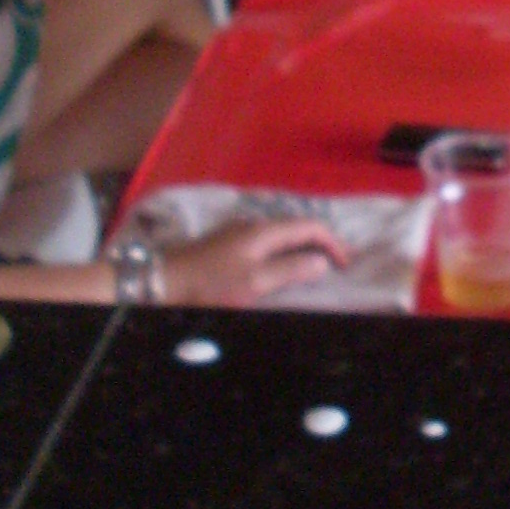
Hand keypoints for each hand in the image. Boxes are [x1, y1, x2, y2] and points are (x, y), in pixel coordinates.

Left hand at [158, 216, 346, 307]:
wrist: (163, 283)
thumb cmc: (211, 284)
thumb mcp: (255, 281)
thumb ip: (291, 269)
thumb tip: (322, 261)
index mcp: (264, 229)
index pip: (310, 226)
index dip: (333, 242)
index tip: (346, 265)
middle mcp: (254, 223)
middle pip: (297, 225)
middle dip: (322, 240)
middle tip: (339, 263)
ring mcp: (238, 232)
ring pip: (281, 232)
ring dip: (303, 244)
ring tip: (316, 263)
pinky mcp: (227, 243)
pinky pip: (267, 240)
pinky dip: (285, 248)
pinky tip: (282, 262)